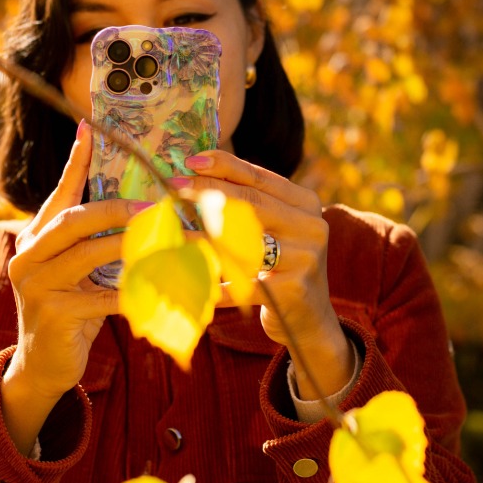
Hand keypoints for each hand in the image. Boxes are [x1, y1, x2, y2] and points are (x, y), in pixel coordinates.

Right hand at [0, 123, 147, 455]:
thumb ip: (90, 241)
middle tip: (156, 206)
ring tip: (171, 242)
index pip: (58, 192)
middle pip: (74, 218)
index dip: (75, 161)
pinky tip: (165, 288)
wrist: (41, 365)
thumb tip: (137, 208)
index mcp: (34, 237)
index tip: (89, 128)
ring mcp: (37, 285)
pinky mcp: (55, 314)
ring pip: (90, 253)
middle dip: (117, 207)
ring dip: (137, 246)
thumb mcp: (73, 270)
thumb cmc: (68, 310)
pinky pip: (104, 296)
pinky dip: (138, 291)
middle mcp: (29, 254)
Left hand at [168, 149, 354, 398]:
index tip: (189, 161)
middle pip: (249, 203)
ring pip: (241, 242)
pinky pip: (241, 282)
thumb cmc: (280, 267)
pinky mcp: (292, 290)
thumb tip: (192, 175)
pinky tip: (189, 279)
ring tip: (171, 232)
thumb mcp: (274, 229)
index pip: (259, 177)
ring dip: (201, 237)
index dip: (223, 166)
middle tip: (172, 189)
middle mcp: (311, 226)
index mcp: (305, 203)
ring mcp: (305, 258)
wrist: (310, 321)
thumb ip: (246, 203)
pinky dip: (213, 281)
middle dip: (206, 193)